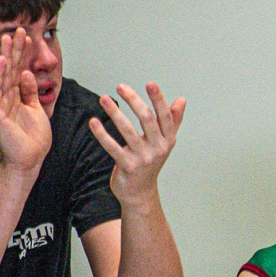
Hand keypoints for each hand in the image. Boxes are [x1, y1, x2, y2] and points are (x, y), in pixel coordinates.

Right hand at [0, 29, 51, 174]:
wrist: (29, 160)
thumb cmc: (33, 139)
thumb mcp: (37, 110)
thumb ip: (31, 92)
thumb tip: (26, 74)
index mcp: (17, 96)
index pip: (19, 70)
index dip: (23, 54)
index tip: (28, 37)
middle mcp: (6, 97)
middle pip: (10, 68)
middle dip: (15, 49)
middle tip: (19, 29)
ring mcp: (0, 104)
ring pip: (2, 75)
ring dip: (5, 56)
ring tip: (8, 38)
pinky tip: (1, 62)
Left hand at [91, 81, 185, 205]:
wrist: (140, 192)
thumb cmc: (150, 162)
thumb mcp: (164, 142)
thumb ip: (173, 121)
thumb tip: (181, 100)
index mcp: (168, 140)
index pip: (165, 116)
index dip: (158, 99)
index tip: (150, 83)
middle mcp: (158, 148)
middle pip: (147, 119)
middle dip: (134, 100)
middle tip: (121, 86)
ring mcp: (143, 158)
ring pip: (128, 131)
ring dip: (115, 113)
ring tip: (104, 99)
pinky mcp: (127, 166)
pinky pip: (112, 147)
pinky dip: (102, 134)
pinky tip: (94, 122)